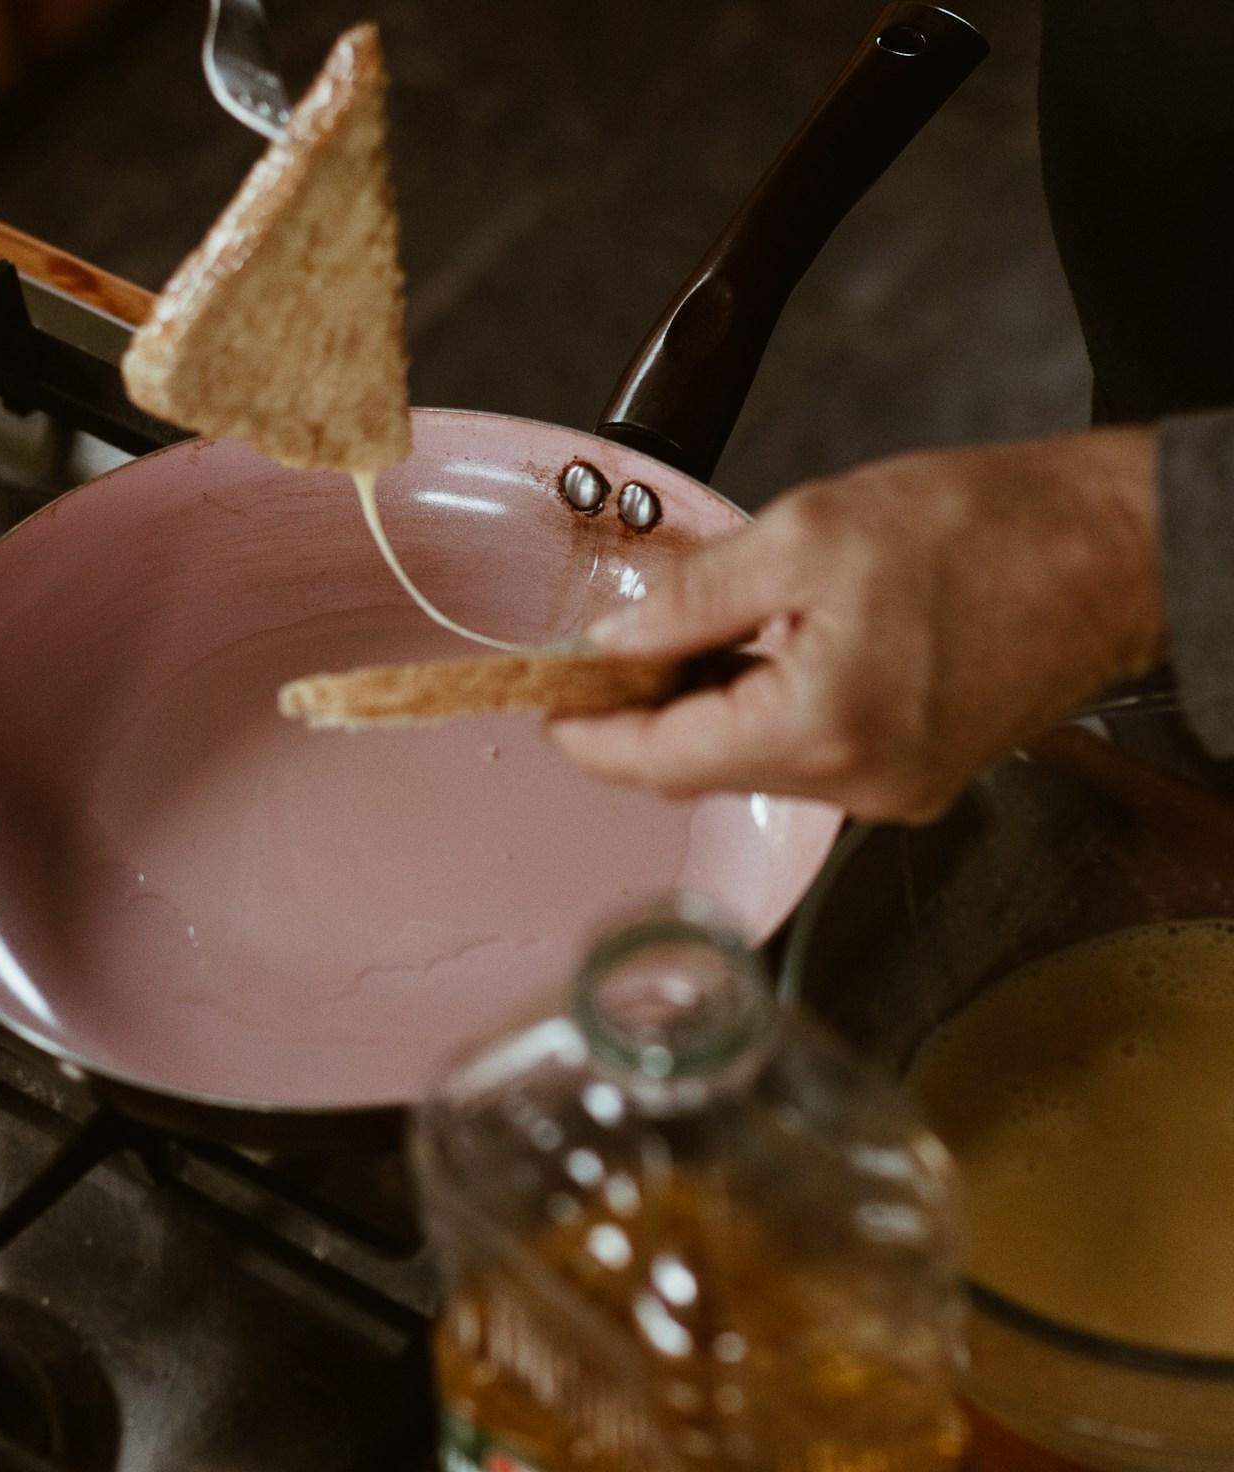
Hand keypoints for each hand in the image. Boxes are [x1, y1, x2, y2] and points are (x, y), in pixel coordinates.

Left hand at [549, 428, 1163, 821]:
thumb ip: (694, 597)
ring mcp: (893, 791)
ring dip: (705, 717)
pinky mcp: (918, 777)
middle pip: (705, 771)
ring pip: (756, 767)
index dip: (592, 738)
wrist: (1116, 551)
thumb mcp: (809, 535)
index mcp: (822, 728)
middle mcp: (857, 785)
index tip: (551, 710)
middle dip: (643, 722)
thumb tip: (614, 639)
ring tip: (681, 647)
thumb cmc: (986, 529)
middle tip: (605, 662)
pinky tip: (754, 663)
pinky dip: (765, 718)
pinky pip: (809, 759)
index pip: (664, 761)